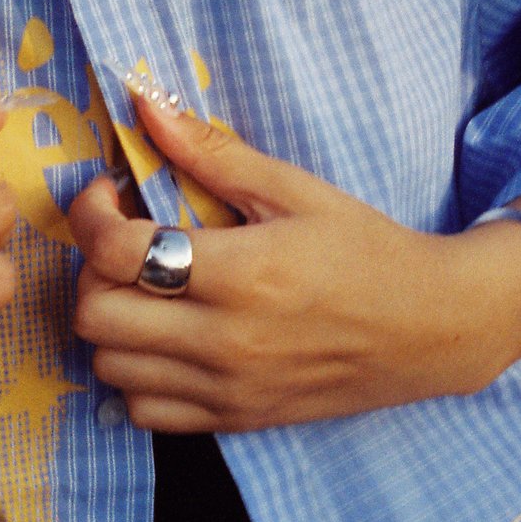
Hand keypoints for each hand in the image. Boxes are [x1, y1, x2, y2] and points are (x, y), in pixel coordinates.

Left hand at [66, 96, 520, 432]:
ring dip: (110, 324)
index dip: (89, 215)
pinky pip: (145, 411)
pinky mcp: (235, 418)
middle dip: (93, 270)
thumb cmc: (365, 248)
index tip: (107, 196)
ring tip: (143, 291)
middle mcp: (226, 339)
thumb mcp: (294, 188)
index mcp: (241, 272)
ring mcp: (228, 387)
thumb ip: (211, 152)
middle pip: (95, 315)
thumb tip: (145, 103)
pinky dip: (137, 376)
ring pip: (108, 368)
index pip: (115, 253)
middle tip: (123, 243)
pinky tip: (164, 340)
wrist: (431, 328)